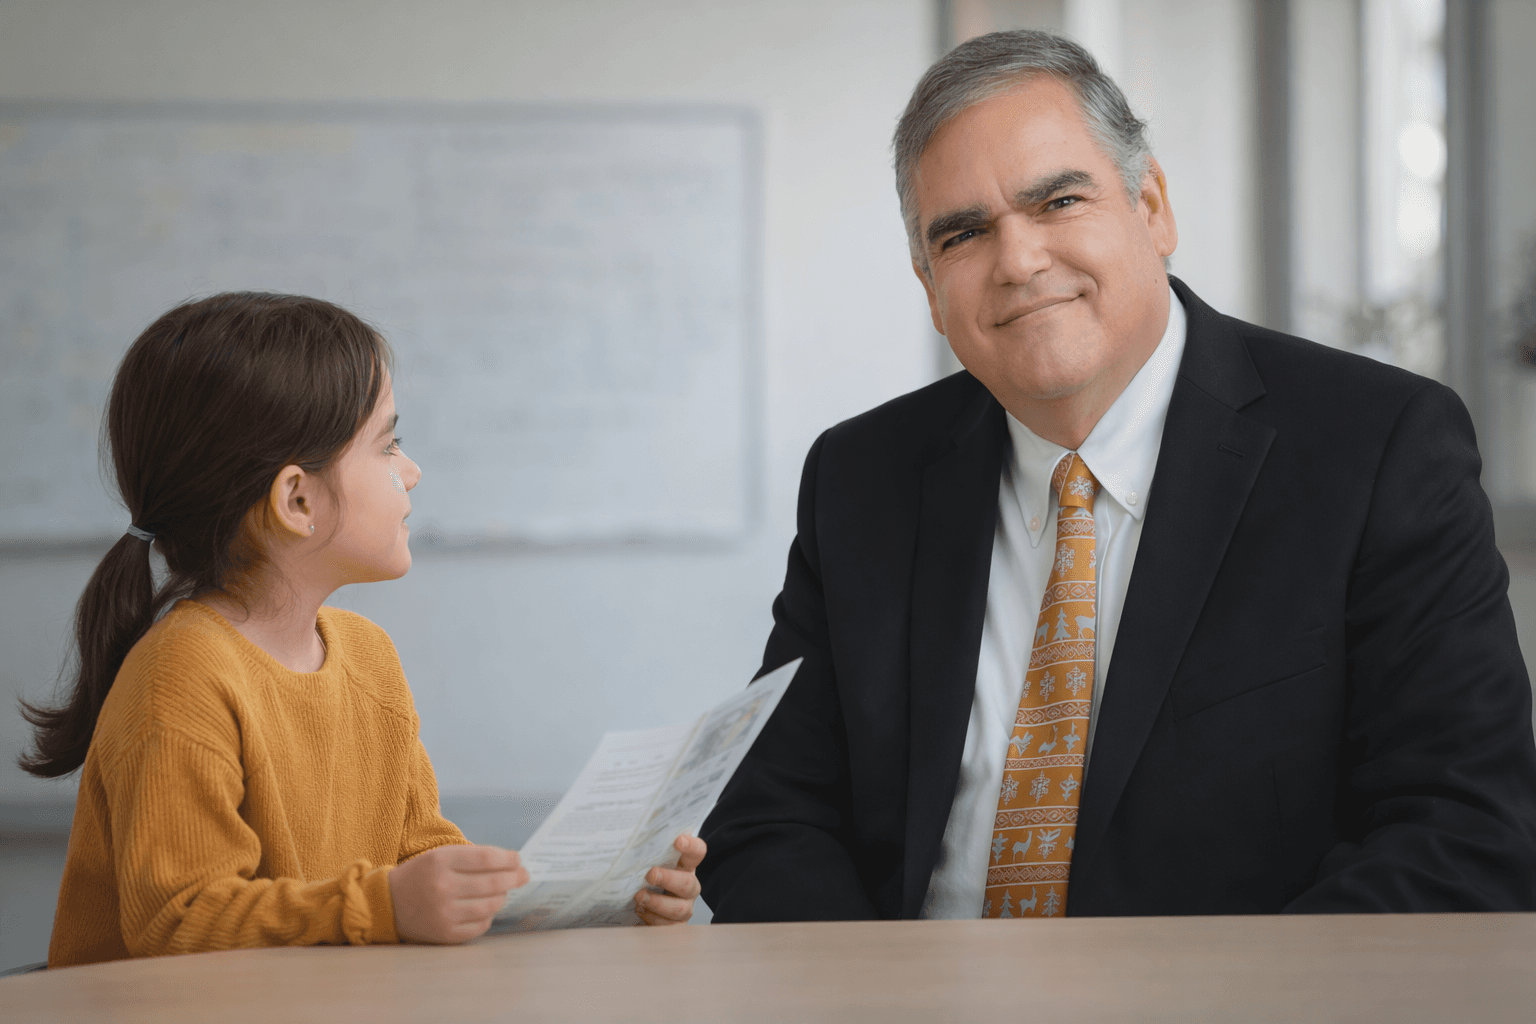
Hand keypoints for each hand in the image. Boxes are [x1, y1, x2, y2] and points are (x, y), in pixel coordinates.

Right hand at [388, 844, 528, 943]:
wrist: (387, 905)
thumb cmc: (420, 876)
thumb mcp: (439, 856)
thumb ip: (471, 857)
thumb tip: (510, 863)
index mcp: (440, 862)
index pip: (485, 858)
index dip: (507, 859)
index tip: (518, 859)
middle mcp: (443, 888)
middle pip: (492, 883)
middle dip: (514, 877)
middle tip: (523, 875)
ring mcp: (445, 913)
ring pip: (490, 905)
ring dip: (502, 897)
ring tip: (503, 891)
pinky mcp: (446, 934)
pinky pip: (480, 925)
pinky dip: (488, 916)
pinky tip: (487, 909)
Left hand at [633, 834, 705, 925]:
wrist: (640, 903)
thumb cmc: (645, 876)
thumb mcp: (648, 861)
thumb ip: (647, 847)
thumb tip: (636, 827)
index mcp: (685, 865)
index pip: (697, 852)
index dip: (691, 846)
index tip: (678, 840)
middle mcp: (688, 886)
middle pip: (687, 883)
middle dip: (668, 879)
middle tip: (650, 874)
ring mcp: (684, 907)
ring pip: (679, 909)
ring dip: (657, 903)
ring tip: (639, 897)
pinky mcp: (674, 926)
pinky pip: (667, 927)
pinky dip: (651, 919)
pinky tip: (639, 911)